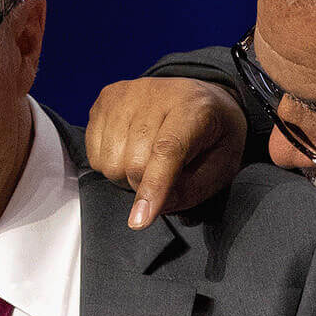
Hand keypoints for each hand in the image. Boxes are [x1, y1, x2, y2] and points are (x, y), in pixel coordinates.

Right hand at [85, 77, 247, 227]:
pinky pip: (94, 154)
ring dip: (126, 176)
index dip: (154, 187)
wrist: (199, 98)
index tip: (140, 221)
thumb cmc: (212, 136)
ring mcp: (126, 94)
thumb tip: (152, 208)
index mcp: (194, 107)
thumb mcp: (221, 166)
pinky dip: (110, 164)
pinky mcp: (105, 98)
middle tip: (165, 176)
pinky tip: (129, 150)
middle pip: (134, 163)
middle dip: (145, 186)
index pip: (167, 149)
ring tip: (147, 160)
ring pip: (110, 163)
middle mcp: (156, 93)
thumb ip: (191, 191)